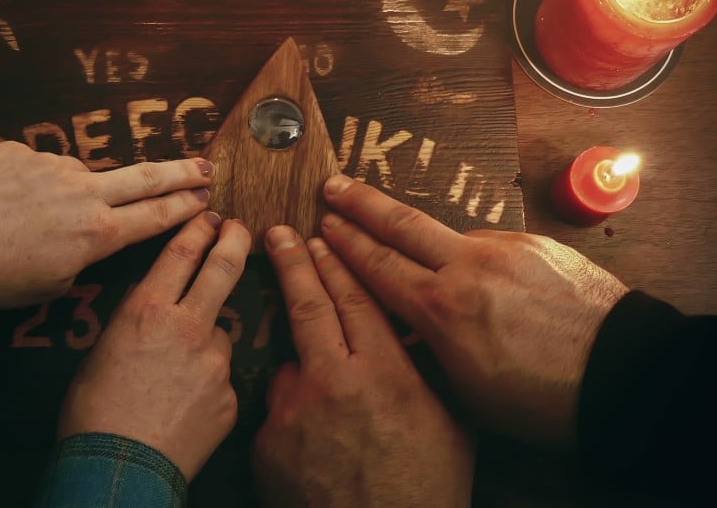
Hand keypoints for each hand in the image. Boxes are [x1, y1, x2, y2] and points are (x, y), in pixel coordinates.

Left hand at [0, 141, 212, 308]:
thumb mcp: (50, 287)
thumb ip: (78, 258)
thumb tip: (81, 239)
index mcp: (98, 232)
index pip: (156, 215)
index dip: (185, 206)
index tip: (207, 197)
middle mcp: (85, 192)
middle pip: (146, 178)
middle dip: (181, 173)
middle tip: (206, 166)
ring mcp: (52, 166)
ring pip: (79, 176)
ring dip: (72, 192)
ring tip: (35, 218)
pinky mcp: (19, 151)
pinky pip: (34, 167)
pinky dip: (28, 185)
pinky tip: (2, 205)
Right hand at [58, 213, 249, 480]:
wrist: (118, 470)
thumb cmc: (92, 414)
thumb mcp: (101, 352)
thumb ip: (135, 323)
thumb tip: (150, 310)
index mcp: (147, 310)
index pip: (181, 252)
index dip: (198, 228)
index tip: (210, 215)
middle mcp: (188, 326)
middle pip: (223, 268)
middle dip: (235, 240)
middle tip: (241, 228)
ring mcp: (215, 361)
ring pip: (219, 333)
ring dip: (207, 339)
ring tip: (177, 373)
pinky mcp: (231, 394)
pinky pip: (223, 377)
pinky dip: (209, 382)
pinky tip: (186, 404)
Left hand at [253, 226, 474, 507]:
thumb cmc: (426, 489)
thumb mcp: (450, 423)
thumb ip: (426, 369)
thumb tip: (416, 329)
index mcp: (386, 373)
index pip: (355, 299)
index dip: (336, 263)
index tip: (320, 236)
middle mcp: (335, 382)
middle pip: (309, 307)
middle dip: (293, 264)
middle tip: (278, 234)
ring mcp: (294, 412)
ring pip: (291, 363)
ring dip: (300, 359)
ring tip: (325, 387)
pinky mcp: (266, 442)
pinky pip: (278, 411)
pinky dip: (292, 413)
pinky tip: (314, 438)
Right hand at [320, 174, 628, 444]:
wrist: (625, 374)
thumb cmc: (543, 399)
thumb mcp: (467, 390)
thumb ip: (429, 346)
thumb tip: (407, 326)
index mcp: (443, 309)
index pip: (378, 265)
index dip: (346, 243)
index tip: (323, 224)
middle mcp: (467, 267)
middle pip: (400, 224)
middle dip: (361, 203)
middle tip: (333, 185)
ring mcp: (504, 249)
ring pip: (447, 233)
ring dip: (420, 233)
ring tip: (406, 238)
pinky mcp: (536, 243)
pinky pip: (490, 242)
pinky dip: (472, 254)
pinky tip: (477, 273)